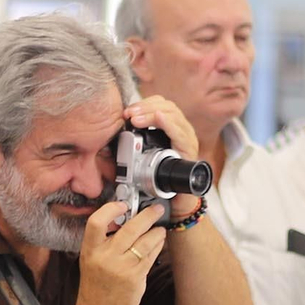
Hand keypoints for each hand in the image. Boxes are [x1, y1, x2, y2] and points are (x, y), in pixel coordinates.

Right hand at [75, 201, 164, 304]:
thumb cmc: (95, 285)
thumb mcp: (91, 259)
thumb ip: (104, 241)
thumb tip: (125, 220)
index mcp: (90, 250)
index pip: (96, 222)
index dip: (111, 209)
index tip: (123, 205)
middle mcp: (105, 257)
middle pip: (129, 228)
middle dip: (147, 215)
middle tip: (156, 210)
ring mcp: (121, 268)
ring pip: (145, 241)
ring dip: (156, 231)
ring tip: (159, 228)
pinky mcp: (135, 278)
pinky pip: (150, 256)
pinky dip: (157, 246)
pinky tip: (159, 243)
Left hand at [122, 95, 204, 222]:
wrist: (175, 201)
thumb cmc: (160, 178)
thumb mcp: (145, 157)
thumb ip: (135, 144)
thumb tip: (115, 137)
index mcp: (172, 128)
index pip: (160, 105)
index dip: (144, 104)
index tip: (127, 111)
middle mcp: (182, 130)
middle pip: (166, 106)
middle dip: (145, 107)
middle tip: (129, 114)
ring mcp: (187, 139)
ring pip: (173, 115)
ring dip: (152, 113)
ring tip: (136, 118)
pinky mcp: (189, 150)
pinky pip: (180, 132)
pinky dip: (168, 123)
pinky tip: (158, 117)